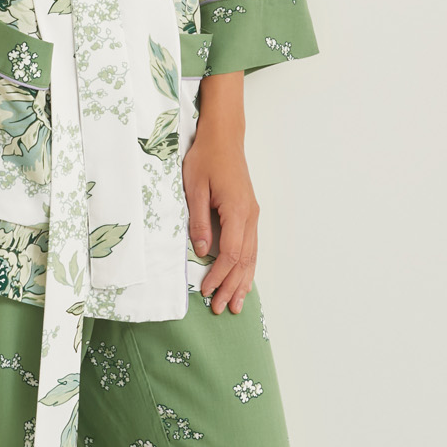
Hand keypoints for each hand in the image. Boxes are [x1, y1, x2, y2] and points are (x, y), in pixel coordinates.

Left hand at [183, 116, 257, 314]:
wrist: (224, 137)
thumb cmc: (206, 158)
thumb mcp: (194, 188)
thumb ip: (198, 221)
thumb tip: (200, 251)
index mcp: (236, 210)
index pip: (231, 253)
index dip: (219, 275)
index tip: (207, 292)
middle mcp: (250, 216)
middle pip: (245, 260)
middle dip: (233, 287)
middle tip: (222, 309)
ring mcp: (252, 215)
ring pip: (252, 256)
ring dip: (243, 281)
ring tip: (237, 305)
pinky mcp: (249, 213)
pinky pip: (252, 246)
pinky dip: (248, 266)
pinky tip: (245, 280)